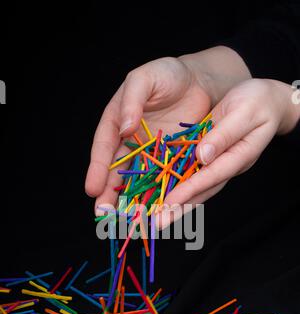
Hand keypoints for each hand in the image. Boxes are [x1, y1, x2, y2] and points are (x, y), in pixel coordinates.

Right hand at [85, 47, 250, 213]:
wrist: (200, 81)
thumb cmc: (168, 75)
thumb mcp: (145, 78)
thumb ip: (132, 100)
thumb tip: (124, 127)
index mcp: (117, 122)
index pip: (104, 147)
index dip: (97, 169)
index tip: (92, 188)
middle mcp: (130, 142)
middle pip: (116, 171)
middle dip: (108, 193)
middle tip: (102, 214)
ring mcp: (150, 154)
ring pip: (136, 181)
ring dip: (129, 201)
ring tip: (123, 220)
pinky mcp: (170, 161)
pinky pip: (161, 181)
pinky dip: (155, 196)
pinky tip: (152, 212)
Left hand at [159, 78, 299, 225]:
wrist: (267, 100)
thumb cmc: (259, 102)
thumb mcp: (245, 112)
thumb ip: (225, 134)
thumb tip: (203, 156)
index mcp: (239, 156)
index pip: (211, 177)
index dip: (189, 190)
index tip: (169, 203)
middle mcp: (226, 166)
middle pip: (201, 192)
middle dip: (178, 209)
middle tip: (157, 225)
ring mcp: (217, 164)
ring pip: (195, 188)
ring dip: (175, 204)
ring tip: (155, 219)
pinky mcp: (208, 158)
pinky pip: (190, 175)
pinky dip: (175, 187)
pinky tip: (160, 195)